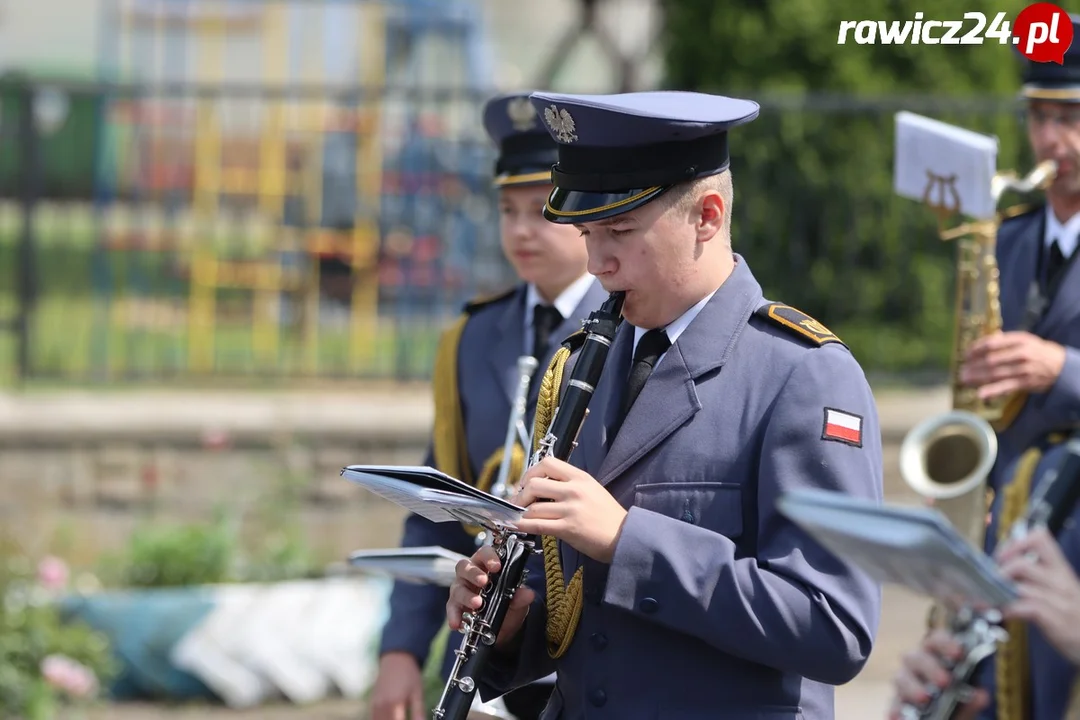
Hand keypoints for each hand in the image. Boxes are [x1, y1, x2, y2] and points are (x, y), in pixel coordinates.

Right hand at [369, 652, 425, 719]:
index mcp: (394, 704)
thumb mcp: (418, 693)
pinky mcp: (372, 704)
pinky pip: (374, 718)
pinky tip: (392, 716)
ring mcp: (374, 705)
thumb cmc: (409, 675)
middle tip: (405, 717)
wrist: (396, 658)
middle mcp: (381, 706)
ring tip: (401, 716)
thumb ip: (418, 713)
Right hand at [447, 545, 534, 648]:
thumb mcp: (517, 601)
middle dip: (474, 573)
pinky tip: (457, 623)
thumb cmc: (507, 604)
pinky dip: (454, 615)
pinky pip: (451, 608)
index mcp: (486, 565)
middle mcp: (470, 574)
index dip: (489, 557)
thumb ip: (521, 597)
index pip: (484, 553)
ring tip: (477, 604)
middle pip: (465, 566)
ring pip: (458, 587)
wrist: (502, 627)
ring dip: (466, 595)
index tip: (497, 566)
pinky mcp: (455, 606)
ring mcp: (461, 589)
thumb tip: (528, 594)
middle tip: (483, 581)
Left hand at [511, 456, 627, 563]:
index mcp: (579, 477)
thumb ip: (569, 484)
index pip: (547, 463)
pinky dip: (522, 525)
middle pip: (534, 484)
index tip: (525, 483)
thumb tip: (542, 486)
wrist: (624, 535)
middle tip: (517, 502)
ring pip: (533, 507)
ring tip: (517, 516)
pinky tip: (516, 526)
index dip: (530, 472)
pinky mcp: (568, 528)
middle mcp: (574, 490)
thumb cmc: (608, 515)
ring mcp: (570, 509)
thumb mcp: (592, 489)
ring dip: (520, 512)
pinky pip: (537, 525)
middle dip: (520, 494)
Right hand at [886, 630, 987, 719]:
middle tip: (945, 682)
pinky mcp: (897, 703)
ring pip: (900, 677)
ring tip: (923, 698)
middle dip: (930, 668)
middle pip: (916, 657)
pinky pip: (893, 703)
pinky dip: (896, 709)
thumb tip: (980, 695)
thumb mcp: (966, 702)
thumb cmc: (955, 703)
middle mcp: (917, 665)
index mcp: (936, 656)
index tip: (958, 653)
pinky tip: (900, 716)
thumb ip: (972, 699)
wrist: (944, 718)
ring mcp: (905, 683)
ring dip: (912, 686)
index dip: (946, 643)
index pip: (937, 640)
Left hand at [960, 331, 1065, 399]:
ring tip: (964, 380)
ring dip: (977, 378)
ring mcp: (1023, 369)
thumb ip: (1004, 340)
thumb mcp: (1024, 340)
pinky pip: (1006, 387)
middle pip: (991, 360)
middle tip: (961, 370)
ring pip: (995, 374)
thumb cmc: (1037, 351)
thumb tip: (986, 339)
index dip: (975, 350)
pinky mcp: (1025, 382)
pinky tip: (981, 394)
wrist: (1060, 366)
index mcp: (1019, 340)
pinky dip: (992, 391)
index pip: (991, 344)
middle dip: (973, 366)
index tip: (965, 355)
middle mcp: (1020, 353)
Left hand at [997, 527, 1079, 664]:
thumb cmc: (1070, 613)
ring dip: (998, 593)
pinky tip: (1000, 613)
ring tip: (986, 599)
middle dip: (999, 572)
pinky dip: (1008, 610)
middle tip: (990, 582)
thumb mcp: (1057, 588)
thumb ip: (1034, 575)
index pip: (1039, 539)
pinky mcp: (1057, 620)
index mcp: (1059, 569)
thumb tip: (1002, 567)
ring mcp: (1059, 601)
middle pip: (1021, 564)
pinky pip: (1027, 609)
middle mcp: (1060, 581)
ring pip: (1021, 587)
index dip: (1015, 544)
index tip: (1001, 556)